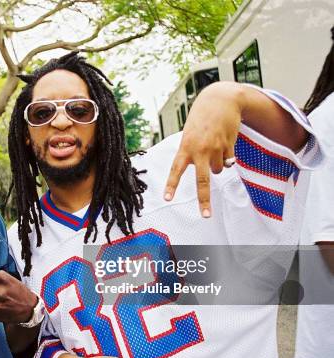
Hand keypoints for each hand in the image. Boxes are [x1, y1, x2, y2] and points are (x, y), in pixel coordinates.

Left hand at [164, 82, 241, 217]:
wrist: (221, 100)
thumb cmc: (201, 119)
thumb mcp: (190, 135)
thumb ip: (195, 153)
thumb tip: (217, 171)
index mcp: (185, 147)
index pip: (176, 169)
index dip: (172, 185)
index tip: (167, 198)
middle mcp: (200, 150)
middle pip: (202, 180)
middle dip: (204, 199)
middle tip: (205, 215)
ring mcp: (216, 148)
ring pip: (218, 170)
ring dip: (217, 164)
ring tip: (214, 146)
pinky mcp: (230, 146)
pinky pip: (229, 162)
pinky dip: (228, 157)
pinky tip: (225, 141)